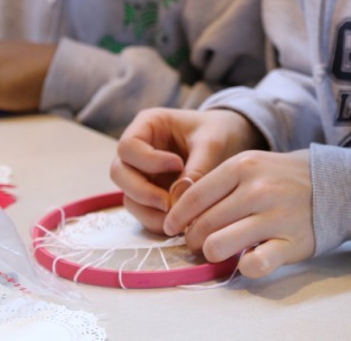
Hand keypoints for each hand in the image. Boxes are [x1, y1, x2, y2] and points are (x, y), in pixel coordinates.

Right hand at [110, 108, 265, 233]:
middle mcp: (138, 150)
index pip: (128, 146)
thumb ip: (196, 168)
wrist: (231, 140)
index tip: (177, 165)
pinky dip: (157, 221)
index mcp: (147, 125)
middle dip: (141, 192)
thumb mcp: (212, 143)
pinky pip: (144, 211)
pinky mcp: (152, 194)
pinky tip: (179, 224)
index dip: (147, 160)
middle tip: (168, 203)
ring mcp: (143, 173)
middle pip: (119, 173)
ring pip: (129, 196)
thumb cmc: (219, 132)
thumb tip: (179, 203)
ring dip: (148, 211)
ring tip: (178, 219)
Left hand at [166, 149, 314, 278]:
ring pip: (219, 246)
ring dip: (211, 253)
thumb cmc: (280, 176)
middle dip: (192, 238)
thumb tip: (182, 213)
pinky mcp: (291, 243)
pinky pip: (254, 265)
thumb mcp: (249, 165)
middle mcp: (257, 190)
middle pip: (204, 224)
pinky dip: (244, 267)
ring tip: (216, 251)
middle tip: (196, 242)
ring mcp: (275, 217)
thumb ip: (218, 184)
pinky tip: (245, 260)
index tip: (170, 227)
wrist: (332, 185)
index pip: (195, 196)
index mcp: (242, 167)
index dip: (176, 216)